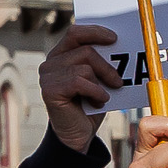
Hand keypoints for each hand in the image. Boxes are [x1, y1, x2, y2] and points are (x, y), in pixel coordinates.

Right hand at [42, 22, 125, 148]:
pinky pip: (79, 81)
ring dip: (101, 83)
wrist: (78, 135)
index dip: (95, 32)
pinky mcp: (50, 91)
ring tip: (103, 97)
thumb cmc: (90, 105)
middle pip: (85, 50)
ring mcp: (47, 77)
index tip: (114, 38)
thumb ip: (102, 63)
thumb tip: (120, 47)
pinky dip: (95, 92)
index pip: (75, 33)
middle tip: (118, 82)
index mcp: (61, 55)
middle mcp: (50, 63)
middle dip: (107, 66)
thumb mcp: (98, 80)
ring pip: (85, 68)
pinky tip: (98, 102)